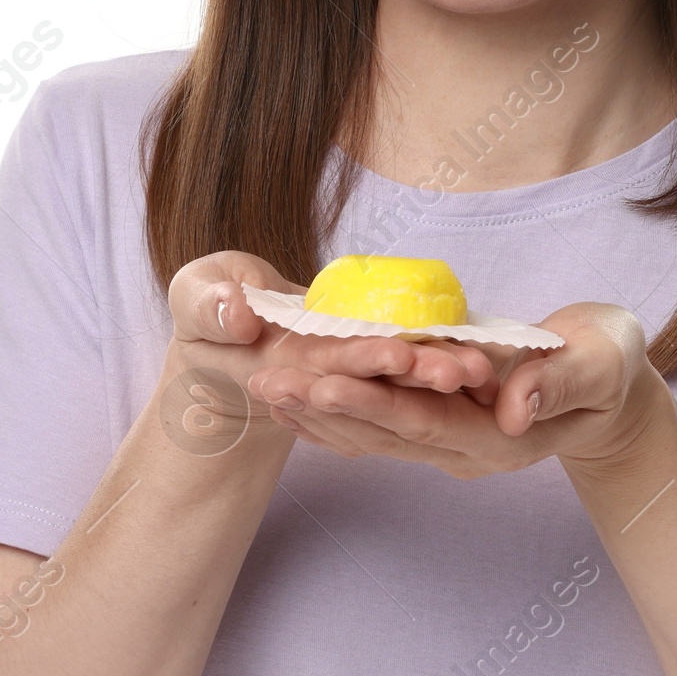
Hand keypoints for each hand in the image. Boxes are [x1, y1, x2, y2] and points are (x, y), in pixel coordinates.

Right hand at [158, 252, 497, 458]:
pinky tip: (478, 364)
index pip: (328, 366)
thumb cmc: (206, 307)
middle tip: (467, 369)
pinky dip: (434, 360)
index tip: (399, 353)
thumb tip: (241, 316)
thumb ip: (210, 305)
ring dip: (437, 372)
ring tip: (482, 369)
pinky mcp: (363, 362)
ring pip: (396, 376)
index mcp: (280, 368)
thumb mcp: (193, 296)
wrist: (226, 334)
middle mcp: (320, 379)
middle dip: (420, 372)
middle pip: (376, 378)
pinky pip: (401, 364)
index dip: (363, 360)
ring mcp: (345, 375)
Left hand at [245, 301, 667, 478]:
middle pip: (382, 431)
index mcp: (500, 439)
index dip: (372, 402)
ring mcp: (448, 441)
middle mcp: (464, 449)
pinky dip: (333, 408)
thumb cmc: (610, 367)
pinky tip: (293, 394)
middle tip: (266, 381)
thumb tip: (513, 407)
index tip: (322, 382)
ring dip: (315, 410)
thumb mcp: (599, 366)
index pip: (426, 421)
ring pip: (370, 432)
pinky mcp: (437, 423)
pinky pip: (376, 421)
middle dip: (322, 406)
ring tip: (262, 385)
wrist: (610, 390)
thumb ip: (557, 384)